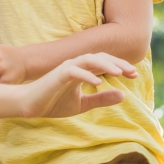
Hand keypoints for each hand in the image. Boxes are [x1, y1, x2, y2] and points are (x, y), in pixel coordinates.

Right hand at [20, 53, 136, 118]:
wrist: (29, 106)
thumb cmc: (53, 103)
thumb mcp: (83, 104)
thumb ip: (101, 99)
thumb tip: (123, 95)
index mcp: (82, 70)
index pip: (104, 63)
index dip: (120, 66)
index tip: (134, 75)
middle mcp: (75, 65)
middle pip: (100, 57)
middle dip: (118, 63)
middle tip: (132, 73)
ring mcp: (66, 68)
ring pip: (89, 59)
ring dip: (105, 64)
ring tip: (119, 73)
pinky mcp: (57, 75)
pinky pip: (74, 71)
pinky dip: (87, 75)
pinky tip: (98, 82)